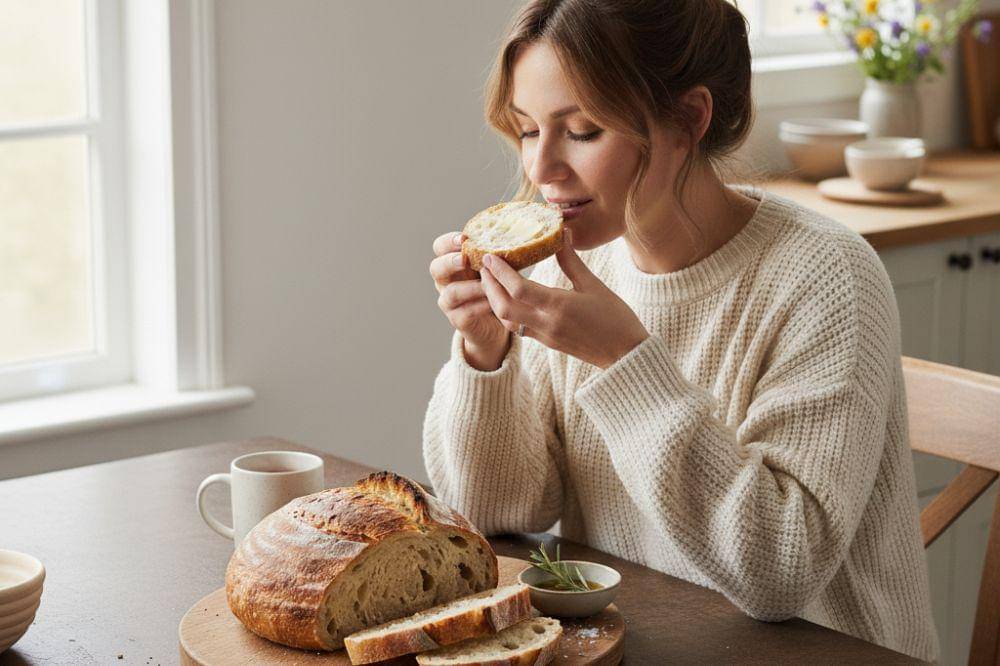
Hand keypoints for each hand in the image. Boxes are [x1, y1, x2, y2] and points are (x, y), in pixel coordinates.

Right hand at [429, 231, 509, 368]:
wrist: (497, 322)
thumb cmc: (497, 287)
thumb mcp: (496, 267)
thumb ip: (496, 255)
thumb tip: (512, 235)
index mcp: (453, 263)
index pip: (440, 247)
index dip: (448, 242)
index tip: (464, 238)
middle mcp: (446, 281)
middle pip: (436, 268)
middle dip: (449, 262)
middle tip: (465, 259)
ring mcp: (450, 302)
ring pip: (451, 292)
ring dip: (470, 287)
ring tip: (487, 283)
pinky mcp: (458, 320)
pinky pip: (464, 312)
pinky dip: (479, 306)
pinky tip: (493, 302)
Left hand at [479, 229, 649, 369]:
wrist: (626, 356)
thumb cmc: (616, 319)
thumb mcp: (594, 285)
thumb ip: (571, 261)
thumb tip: (561, 234)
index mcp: (559, 307)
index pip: (519, 289)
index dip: (500, 272)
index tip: (490, 256)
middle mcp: (547, 324)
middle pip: (504, 307)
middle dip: (489, 286)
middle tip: (484, 267)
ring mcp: (545, 336)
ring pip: (507, 320)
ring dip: (494, 300)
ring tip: (491, 281)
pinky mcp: (547, 343)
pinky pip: (518, 328)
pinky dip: (507, 312)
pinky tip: (508, 298)